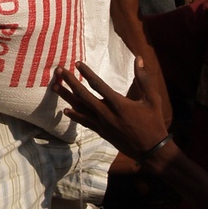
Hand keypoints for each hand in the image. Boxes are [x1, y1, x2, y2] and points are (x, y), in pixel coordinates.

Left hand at [53, 56, 169, 162]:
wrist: (151, 150)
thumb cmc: (153, 122)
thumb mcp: (152, 99)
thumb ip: (144, 79)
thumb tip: (139, 58)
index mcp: (119, 103)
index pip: (98, 85)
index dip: (86, 73)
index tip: (77, 63)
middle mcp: (107, 113)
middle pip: (83, 95)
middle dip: (69, 82)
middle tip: (58, 71)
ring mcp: (102, 124)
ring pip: (80, 108)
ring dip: (66, 97)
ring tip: (54, 86)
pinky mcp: (102, 132)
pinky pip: (84, 122)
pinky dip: (74, 116)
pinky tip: (65, 110)